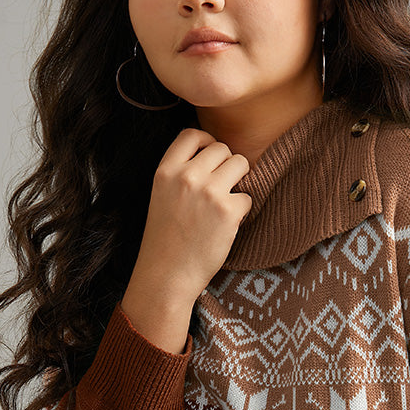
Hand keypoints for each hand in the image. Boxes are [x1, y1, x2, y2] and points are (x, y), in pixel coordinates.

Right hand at [121, 128, 251, 351]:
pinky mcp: (227, 211)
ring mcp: (208, 192)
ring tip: (226, 202)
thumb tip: (215, 152)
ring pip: (240, 164)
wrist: (166, 275)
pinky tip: (226, 225)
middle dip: (227, 166)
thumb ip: (182, 172)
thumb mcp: (161, 195)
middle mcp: (186, 176)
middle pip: (222, 148)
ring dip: (239, 181)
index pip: (191, 134)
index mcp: (165, 170)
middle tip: (220, 189)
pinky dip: (242, 210)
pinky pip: (248, 196)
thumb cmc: (166, 238)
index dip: (207, 142)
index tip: (211, 160)